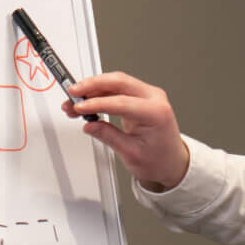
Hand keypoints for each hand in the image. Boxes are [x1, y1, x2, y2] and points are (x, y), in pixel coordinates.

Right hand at [62, 71, 190, 190]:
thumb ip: (108, 136)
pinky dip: (101, 93)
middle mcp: (154, 98)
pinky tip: (86, 101)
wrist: (172, 162)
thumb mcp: (131, 153)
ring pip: (116, 82)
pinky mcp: (141, 97)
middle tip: (72, 93)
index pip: (121, 101)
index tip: (79, 107)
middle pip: (118, 82)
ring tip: (74, 101)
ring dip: (93, 89)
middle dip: (92, 85)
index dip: (96, 103)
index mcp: (156, 112)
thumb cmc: (160, 160)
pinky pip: (118, 89)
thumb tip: (90, 125)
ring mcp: (148, 95)